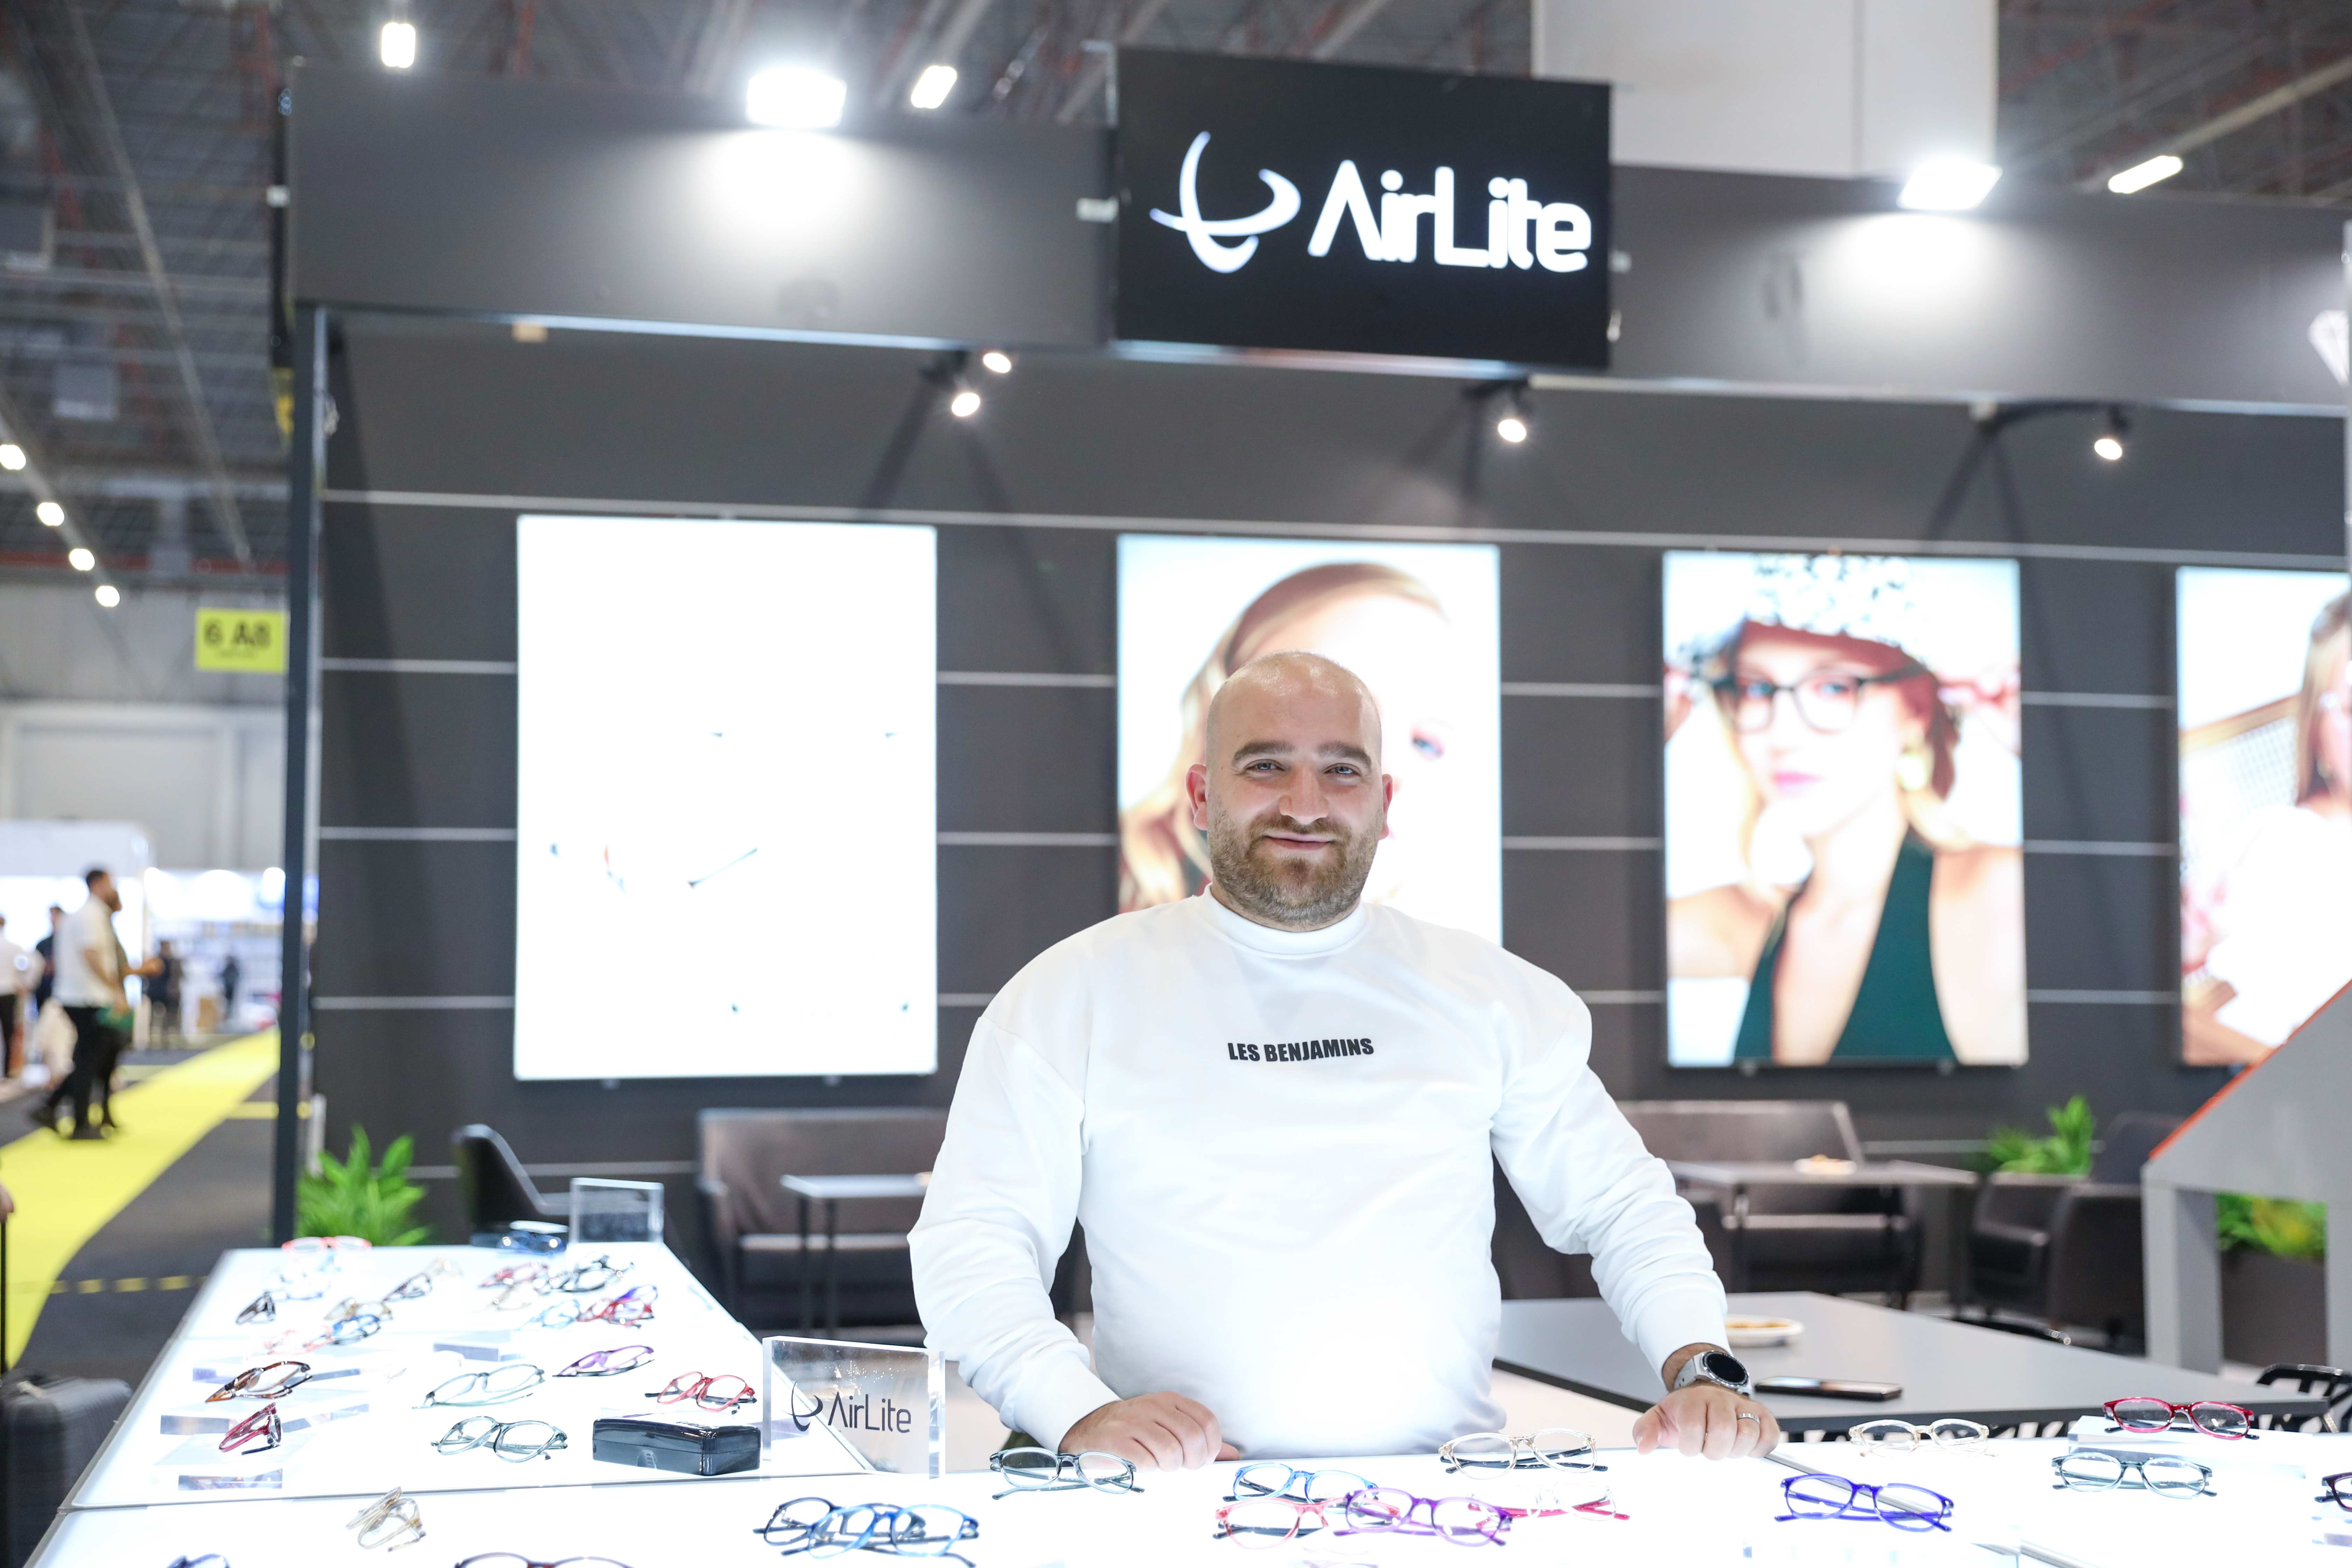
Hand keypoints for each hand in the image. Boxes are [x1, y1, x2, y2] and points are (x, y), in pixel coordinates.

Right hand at [1059, 1391, 1238, 1470]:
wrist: (1091, 1428)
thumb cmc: (1137, 1431)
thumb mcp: (1168, 1425)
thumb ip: (1200, 1439)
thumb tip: (1233, 1456)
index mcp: (1171, 1401)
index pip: (1206, 1421)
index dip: (1211, 1447)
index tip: (1202, 1460)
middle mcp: (1154, 1406)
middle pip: (1191, 1437)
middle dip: (1193, 1461)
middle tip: (1182, 1467)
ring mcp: (1133, 1421)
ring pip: (1170, 1451)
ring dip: (1169, 1466)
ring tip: (1160, 1465)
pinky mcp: (1116, 1439)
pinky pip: (1145, 1461)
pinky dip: (1148, 1469)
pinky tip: (1142, 1465)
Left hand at [1632, 1383, 1780, 1459]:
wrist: (1705, 1395)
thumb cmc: (1684, 1413)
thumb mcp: (1659, 1418)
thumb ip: (1645, 1430)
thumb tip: (1644, 1448)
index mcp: (1693, 1400)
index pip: (1693, 1426)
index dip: (1691, 1446)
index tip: (1690, 1448)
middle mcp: (1720, 1399)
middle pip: (1723, 1430)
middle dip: (1714, 1450)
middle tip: (1709, 1450)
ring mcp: (1743, 1405)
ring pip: (1748, 1432)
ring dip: (1737, 1450)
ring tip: (1726, 1449)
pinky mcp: (1763, 1414)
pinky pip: (1770, 1434)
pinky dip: (1760, 1448)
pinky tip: (1746, 1449)